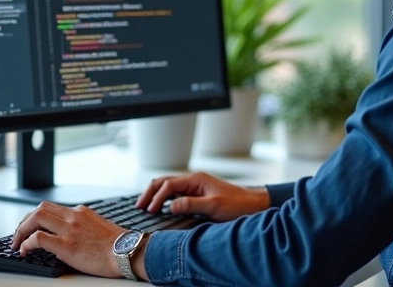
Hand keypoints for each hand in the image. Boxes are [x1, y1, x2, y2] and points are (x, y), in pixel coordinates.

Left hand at [10, 202, 126, 278]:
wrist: (128, 252)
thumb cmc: (118, 245)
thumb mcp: (98, 227)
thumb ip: (81, 226)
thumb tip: (67, 236)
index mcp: (80, 212)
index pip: (50, 208)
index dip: (35, 217)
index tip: (29, 227)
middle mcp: (73, 216)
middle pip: (39, 209)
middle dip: (24, 222)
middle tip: (18, 235)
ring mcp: (69, 229)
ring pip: (35, 219)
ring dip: (21, 231)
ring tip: (17, 243)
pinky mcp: (66, 245)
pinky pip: (38, 238)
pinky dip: (27, 243)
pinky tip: (25, 251)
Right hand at [135, 171, 270, 221]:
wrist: (253, 206)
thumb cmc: (237, 205)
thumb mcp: (214, 206)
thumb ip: (191, 205)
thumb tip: (170, 206)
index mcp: (196, 179)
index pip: (168, 185)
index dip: (157, 198)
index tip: (150, 211)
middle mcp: (194, 181)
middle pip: (164, 182)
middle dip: (150, 193)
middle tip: (139, 206)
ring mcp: (195, 187)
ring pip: (168, 187)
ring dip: (156, 195)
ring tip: (145, 206)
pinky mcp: (198, 195)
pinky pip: (176, 194)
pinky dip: (164, 199)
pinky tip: (160, 207)